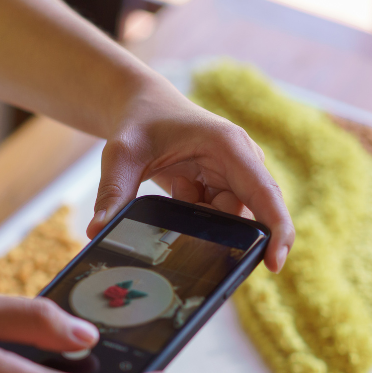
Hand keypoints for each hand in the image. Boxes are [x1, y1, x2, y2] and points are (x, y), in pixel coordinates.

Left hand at [86, 74, 294, 272]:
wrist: (140, 109)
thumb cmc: (137, 123)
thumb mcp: (120, 155)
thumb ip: (112, 193)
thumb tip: (96, 232)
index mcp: (230, 146)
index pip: (264, 194)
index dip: (276, 230)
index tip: (274, 264)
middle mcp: (242, 162)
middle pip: (244, 215)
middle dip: (217, 229)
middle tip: (184, 211)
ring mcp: (235, 177)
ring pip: (226, 221)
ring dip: (197, 220)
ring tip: (174, 189)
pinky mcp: (222, 188)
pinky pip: (213, 218)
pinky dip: (192, 218)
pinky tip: (175, 192)